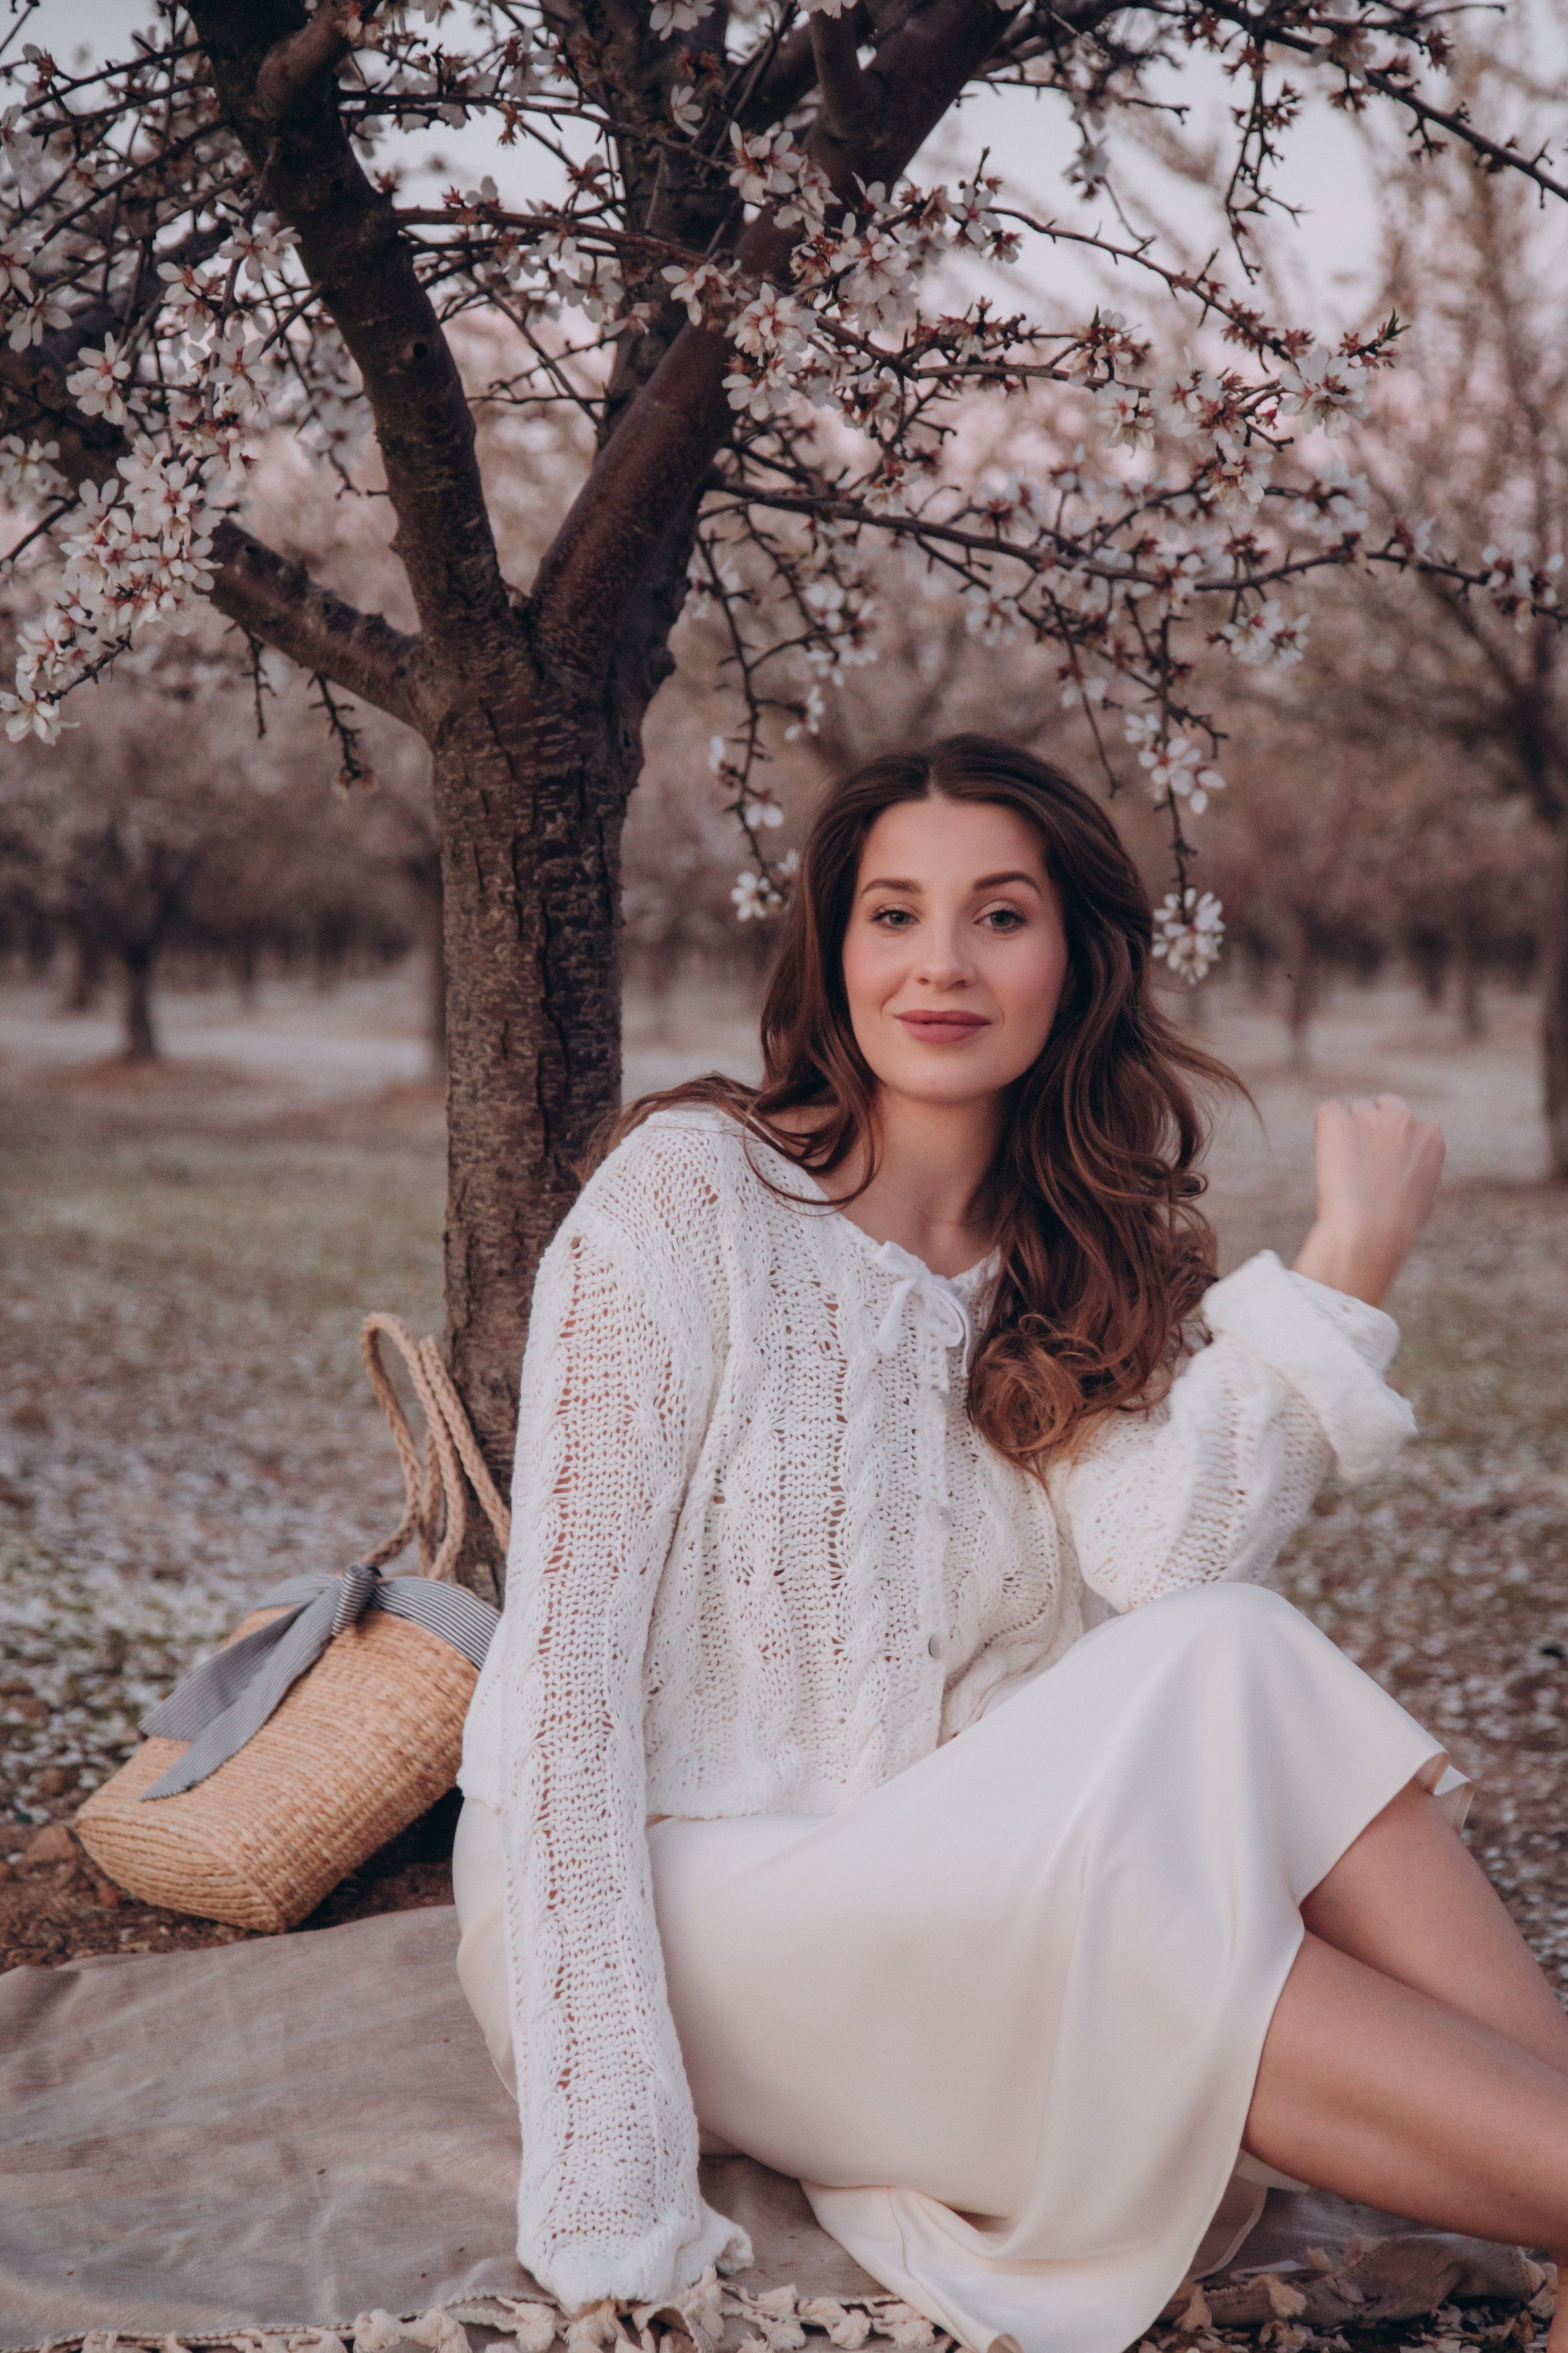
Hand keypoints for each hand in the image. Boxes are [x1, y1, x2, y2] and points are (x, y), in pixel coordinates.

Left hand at [1292, 1094, 1444, 1307]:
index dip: (1391, 1142)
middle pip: (1383, 1106)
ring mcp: (1369, 1115)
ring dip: (1348, 1134)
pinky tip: (1328, 1159)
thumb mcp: (1423, 1199)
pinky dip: (1325, 1132)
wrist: (1371, 1228)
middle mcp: (1403, 1117)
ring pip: (1354, 1112)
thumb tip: (1407, 1176)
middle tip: (1360, 1160)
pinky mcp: (1335, 1119)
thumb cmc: (1398, 1224)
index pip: (1406, 1122)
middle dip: (1372, 1126)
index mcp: (1430, 1134)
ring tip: (1345, 1171)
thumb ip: (1418, 1174)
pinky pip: (1328, 1113)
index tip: (1381, 1164)